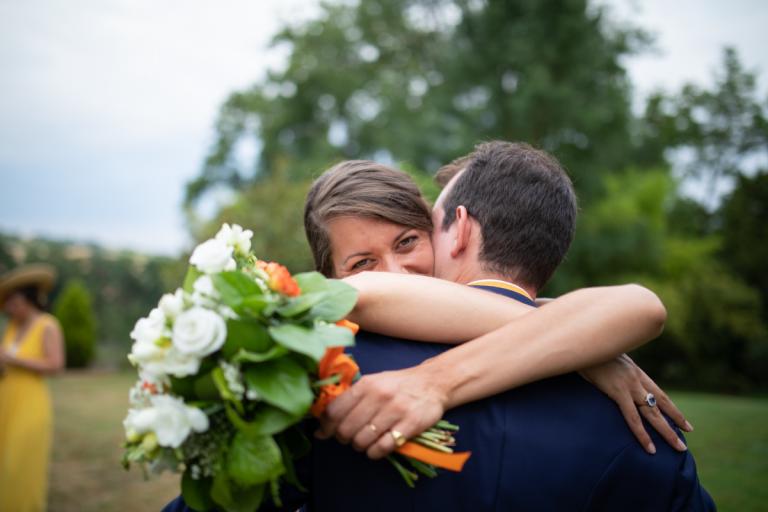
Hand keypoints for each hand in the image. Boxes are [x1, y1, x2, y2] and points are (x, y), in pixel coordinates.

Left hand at [316, 364, 446, 459]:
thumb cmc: (397, 385)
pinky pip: (382, 447)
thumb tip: (322, 424)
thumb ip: (350, 399)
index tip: (324, 433)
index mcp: (366, 384)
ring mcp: (395, 411)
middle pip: (346, 429)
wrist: (433, 383)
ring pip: (362, 440)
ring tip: (365, 441)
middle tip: (349, 437)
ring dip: (359, 446)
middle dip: (343, 438)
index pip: (335, 410)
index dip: (325, 426)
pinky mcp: (410, 425)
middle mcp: (379, 396)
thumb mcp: (373, 382)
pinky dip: (374, 452)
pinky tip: (376, 448)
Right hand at [580, 354, 692, 453]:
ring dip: (667, 431)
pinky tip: (649, 447)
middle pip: (661, 403)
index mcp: (635, 372)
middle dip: (676, 419)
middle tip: (688, 434)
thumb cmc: (590, 352)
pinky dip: (642, 434)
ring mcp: (629, 386)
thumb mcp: (606, 360)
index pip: (657, 393)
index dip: (670, 407)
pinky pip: (632, 417)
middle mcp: (637, 379)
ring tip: (679, 447)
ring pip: (652, 413)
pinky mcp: (618, 392)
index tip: (682, 420)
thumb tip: (609, 377)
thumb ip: (612, 370)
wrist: (584, 343)